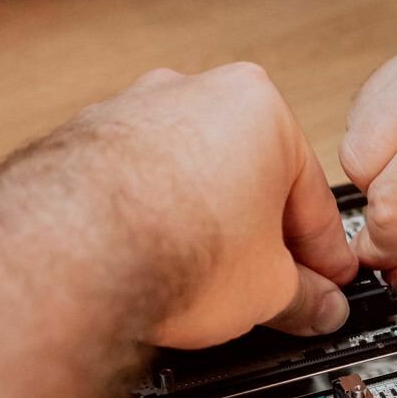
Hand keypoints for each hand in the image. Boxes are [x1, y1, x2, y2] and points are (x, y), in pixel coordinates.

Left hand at [47, 64, 357, 347]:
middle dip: (260, 233)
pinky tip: (154, 263)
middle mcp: (191, 92)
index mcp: (258, 105)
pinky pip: (133, 184)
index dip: (323, 250)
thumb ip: (302, 295)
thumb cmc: (171, 243)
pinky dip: (149, 218)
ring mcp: (129, 111)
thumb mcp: (269, 288)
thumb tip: (312, 305)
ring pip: (187, 175)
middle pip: (246, 174)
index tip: (324, 280)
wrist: (72, 257)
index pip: (308, 192)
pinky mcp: (78, 141)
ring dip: (204, 223)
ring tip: (207, 282)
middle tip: (272, 285)